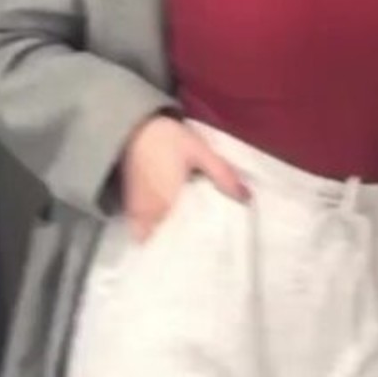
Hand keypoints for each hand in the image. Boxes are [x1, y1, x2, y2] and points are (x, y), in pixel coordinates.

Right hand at [119, 114, 251, 241]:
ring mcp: (138, 208)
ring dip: (162, 238)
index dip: (190, 247)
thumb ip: (222, 174)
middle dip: (177, 245)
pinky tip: (162, 226)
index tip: (204, 250)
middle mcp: (151, 211)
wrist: (133, 126)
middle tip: (197, 248)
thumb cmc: (167, 138)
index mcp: (170, 202)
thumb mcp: (200, 152)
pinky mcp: (130, 202)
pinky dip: (149, 229)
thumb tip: (247, 198)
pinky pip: (139, 225)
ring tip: (181, 241)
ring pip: (149, 234)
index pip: (180, 237)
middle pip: (164, 238)